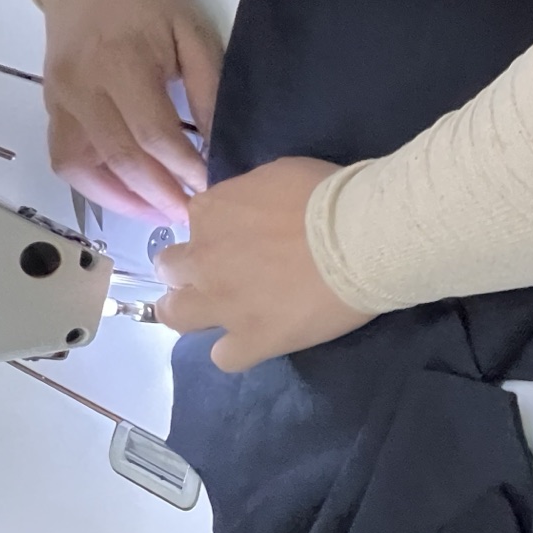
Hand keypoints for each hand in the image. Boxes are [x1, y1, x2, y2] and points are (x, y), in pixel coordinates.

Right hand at [40, 0, 222, 222]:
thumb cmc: (146, 3)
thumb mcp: (191, 32)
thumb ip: (208, 88)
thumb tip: (221, 145)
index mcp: (121, 62)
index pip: (153, 132)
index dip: (184, 168)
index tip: (215, 188)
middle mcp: (82, 86)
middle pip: (121, 158)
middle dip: (161, 195)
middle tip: (197, 216)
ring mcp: (59, 101)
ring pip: (85, 168)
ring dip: (126, 201)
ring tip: (165, 216)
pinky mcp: (50, 109)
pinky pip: (67, 162)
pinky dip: (98, 189)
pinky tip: (132, 200)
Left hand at [154, 157, 374, 370]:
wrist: (361, 236)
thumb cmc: (327, 195)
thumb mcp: (276, 175)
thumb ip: (249, 197)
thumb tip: (253, 212)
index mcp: (210, 212)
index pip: (196, 224)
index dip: (217, 233)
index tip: (243, 237)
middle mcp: (204, 259)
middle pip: (171, 270)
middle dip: (189, 271)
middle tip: (223, 274)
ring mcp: (224, 303)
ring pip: (177, 316)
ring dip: (191, 313)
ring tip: (218, 315)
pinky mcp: (253, 339)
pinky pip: (224, 358)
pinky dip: (236, 351)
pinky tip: (255, 342)